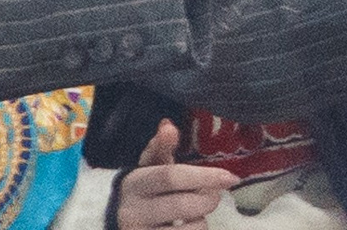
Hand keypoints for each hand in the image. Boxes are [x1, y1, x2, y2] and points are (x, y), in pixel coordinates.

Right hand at [118, 121, 238, 229]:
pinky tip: (186, 228)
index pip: (171, 177)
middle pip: (183, 205)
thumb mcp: (148, 167)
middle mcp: (133, 212)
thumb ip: (160, 147)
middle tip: (214, 195)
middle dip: (208, 200)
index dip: (203, 176)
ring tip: (194, 214)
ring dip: (201, 221)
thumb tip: (168, 126)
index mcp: (135, 184)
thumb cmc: (143, 189)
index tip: (230, 177)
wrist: (116, 221)